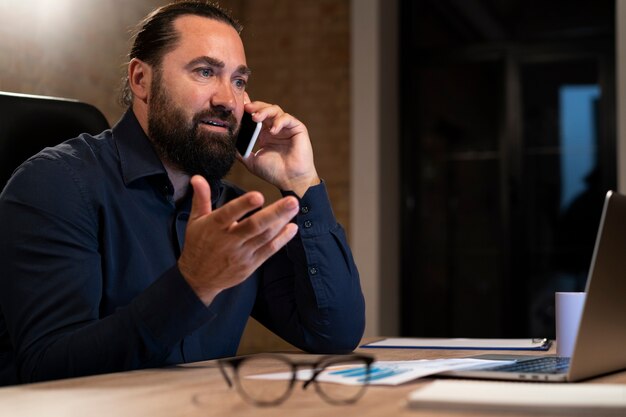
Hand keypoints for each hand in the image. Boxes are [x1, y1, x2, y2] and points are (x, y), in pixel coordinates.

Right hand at [178, 175, 299, 304]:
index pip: (229, 213)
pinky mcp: (251, 264)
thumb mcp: (195, 221)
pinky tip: (292, 228)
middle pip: (254, 225)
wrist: (198, 278)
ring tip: (294, 208)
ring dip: (281, 222)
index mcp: (214, 226)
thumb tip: (197, 177)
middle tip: (292, 201)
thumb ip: (201, 198)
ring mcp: (242, 253)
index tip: (258, 195)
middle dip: (275, 213)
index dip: (243, 205)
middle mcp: (229, 240)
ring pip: (265, 237)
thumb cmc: (198, 245)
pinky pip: (269, 250)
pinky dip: (282, 239)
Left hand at [238, 97, 319, 196]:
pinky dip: (279, 121)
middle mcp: (275, 128)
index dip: (249, 109)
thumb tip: (227, 145)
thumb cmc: (274, 172)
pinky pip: (288, 118)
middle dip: (255, 107)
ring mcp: (286, 128)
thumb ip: (241, 152)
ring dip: (265, 111)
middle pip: (265, 109)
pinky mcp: (298, 129)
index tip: (238, 107)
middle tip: (246, 108)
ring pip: (276, 110)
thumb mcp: (252, 161)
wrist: (291, 181)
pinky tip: (273, 130)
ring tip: (256, 117)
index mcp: (265, 134)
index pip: (256, 116)